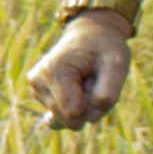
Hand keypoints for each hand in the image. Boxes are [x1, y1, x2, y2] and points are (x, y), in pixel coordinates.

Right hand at [25, 13, 134, 128]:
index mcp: (53, 71)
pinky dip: (74, 103)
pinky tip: (76, 83)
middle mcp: (37, 80)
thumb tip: (92, 118)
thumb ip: (109, 93)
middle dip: (87, 105)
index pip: (75, 113)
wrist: (90, 33)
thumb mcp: (117, 63)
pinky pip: (62, 114)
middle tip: (91, 79)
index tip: (95, 78)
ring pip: (66, 119)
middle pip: (69, 119)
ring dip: (82, 104)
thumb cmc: (104, 47)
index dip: (92, 101)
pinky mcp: (38, 92)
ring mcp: (35, 87)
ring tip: (84, 79)